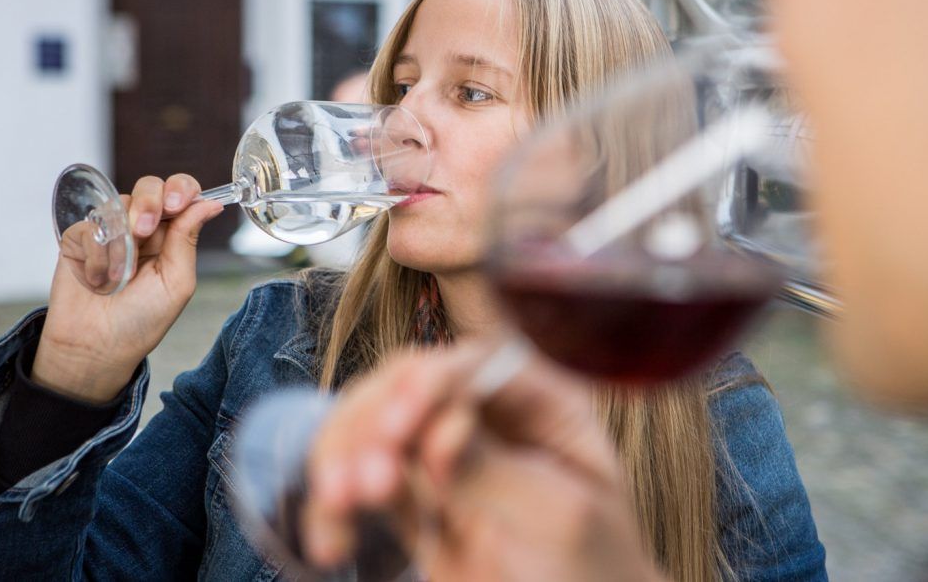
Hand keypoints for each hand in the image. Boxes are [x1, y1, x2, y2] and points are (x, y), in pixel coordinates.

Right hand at [34, 174, 222, 402]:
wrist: (96, 345)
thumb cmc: (142, 320)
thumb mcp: (177, 282)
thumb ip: (187, 239)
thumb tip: (211, 203)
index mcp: (172, 236)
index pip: (182, 193)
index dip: (181, 189)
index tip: (177, 204)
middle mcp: (143, 228)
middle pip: (150, 186)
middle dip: (149, 202)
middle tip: (144, 229)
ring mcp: (110, 230)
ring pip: (118, 202)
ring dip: (123, 236)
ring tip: (123, 272)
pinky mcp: (79, 237)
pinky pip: (90, 225)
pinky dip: (98, 252)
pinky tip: (99, 278)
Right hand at [300, 342, 665, 581]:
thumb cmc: (594, 569)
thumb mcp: (558, 516)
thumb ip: (495, 469)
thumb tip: (436, 431)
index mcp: (540, 401)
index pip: (473, 365)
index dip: (429, 385)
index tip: (400, 426)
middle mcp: (488, 416)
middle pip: (408, 383)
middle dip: (375, 420)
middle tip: (368, 475)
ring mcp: (446, 456)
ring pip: (372, 427)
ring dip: (345, 458)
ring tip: (341, 502)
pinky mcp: (414, 502)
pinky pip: (360, 484)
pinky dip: (335, 506)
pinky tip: (333, 541)